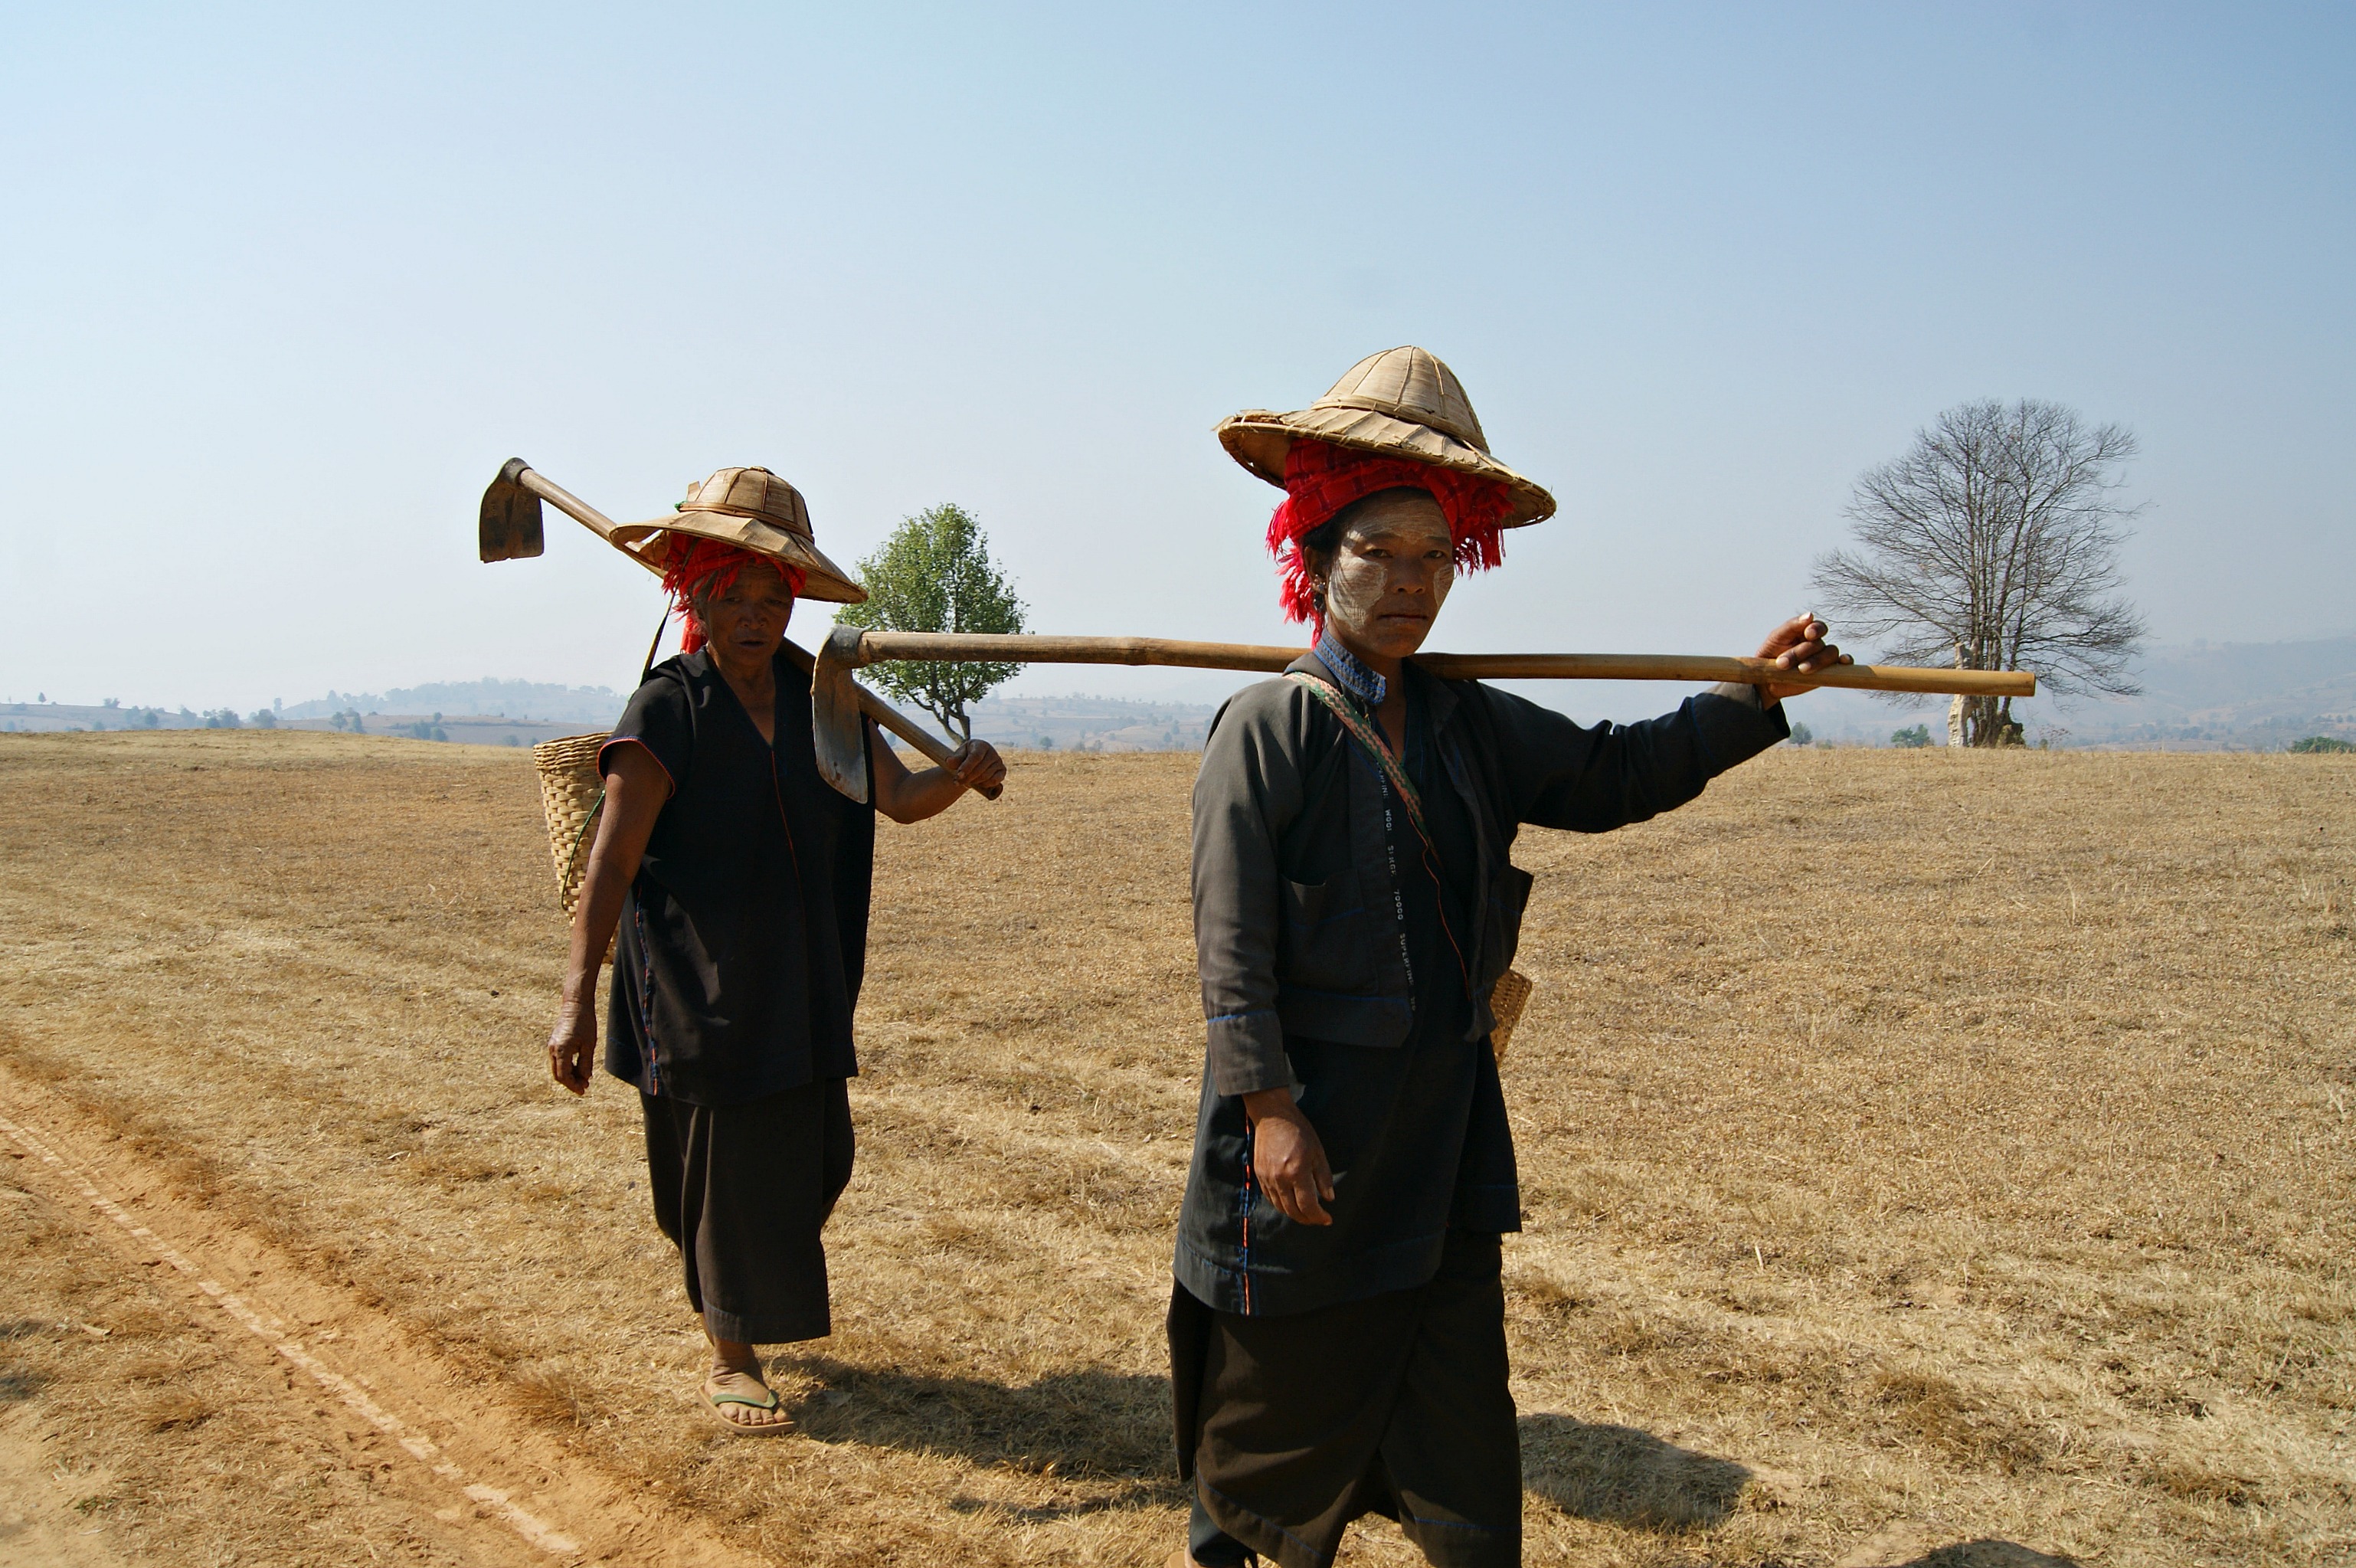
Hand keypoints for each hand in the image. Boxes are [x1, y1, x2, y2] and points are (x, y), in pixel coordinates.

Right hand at [548, 1002, 596, 1095]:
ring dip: (569, 1075)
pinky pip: (558, 1060)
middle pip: (558, 1075)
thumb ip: (586, 1063)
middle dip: (570, 1083)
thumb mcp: (589, 1044)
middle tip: (584, 1087)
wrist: (576, 1005)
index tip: (583, 1091)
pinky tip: (579, 1069)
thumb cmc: (585, 1023)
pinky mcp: (554, 1043)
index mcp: (561, 1051)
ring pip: (557, 1068)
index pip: (564, 1076)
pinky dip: (567, 1067)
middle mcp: (553, 1050)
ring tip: (584, 1079)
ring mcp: (552, 1046)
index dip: (573, 1085)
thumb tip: (585, 1078)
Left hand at [950, 739, 1005, 792]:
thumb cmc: (965, 757)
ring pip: (986, 776)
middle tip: (956, 782)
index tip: (958, 775)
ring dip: (974, 781)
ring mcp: (998, 761)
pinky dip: (985, 784)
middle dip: (967, 778)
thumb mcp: (959, 756)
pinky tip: (977, 783)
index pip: (975, 756)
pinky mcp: (1002, 771)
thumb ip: (954, 759)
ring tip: (965, 782)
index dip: (967, 767)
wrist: (975, 761)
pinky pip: (994, 781)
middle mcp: (992, 752)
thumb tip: (949, 761)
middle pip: (980, 769)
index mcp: (981, 745)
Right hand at [1241, 1089, 1334, 1224]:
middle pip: (1293, 1211)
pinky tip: (1291, 1202)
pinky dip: (1282, 1205)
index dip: (1319, 1217)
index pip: (1308, 1206)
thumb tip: (1328, 1199)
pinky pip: (1270, 1198)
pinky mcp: (1259, 1175)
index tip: (1327, 1219)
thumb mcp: (1318, 1152)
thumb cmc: (1299, 1131)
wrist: (1273, 1117)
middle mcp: (1280, 1178)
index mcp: (1297, 1172)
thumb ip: (1323, 1177)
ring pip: (1281, 1207)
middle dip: (1308, 1219)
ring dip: (1295, 1214)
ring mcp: (1267, 1178)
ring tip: (1306, 1213)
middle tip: (1318, 1218)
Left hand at [1756, 612, 1850, 702]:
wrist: (1767, 680)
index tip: (1808, 634)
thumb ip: (1792, 626)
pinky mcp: (1828, 672)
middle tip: (1782, 663)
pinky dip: (1846, 662)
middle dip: (1800, 653)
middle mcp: (1817, 644)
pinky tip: (1844, 662)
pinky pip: (1841, 665)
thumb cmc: (1770, 655)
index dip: (1816, 629)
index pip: (1818, 627)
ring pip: (1830, 654)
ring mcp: (1823, 659)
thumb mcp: (1776, 638)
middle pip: (1819, 644)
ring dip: (1817, 661)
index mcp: (1805, 633)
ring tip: (1801, 669)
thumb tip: (1810, 615)